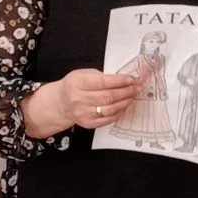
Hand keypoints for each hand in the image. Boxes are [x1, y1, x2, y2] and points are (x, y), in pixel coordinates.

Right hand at [23, 69, 138, 138]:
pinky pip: (108, 119)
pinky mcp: (88, 123)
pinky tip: (124, 106)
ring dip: (125, 102)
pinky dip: (119, 112)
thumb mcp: (83, 74)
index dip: (121, 81)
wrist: (61, 103)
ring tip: (133, 96)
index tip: (132, 79)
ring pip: (110, 109)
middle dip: (127, 91)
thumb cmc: (74, 86)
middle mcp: (79, 99)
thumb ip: (101, 76)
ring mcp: (83, 113)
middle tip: (136, 88)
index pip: (104, 82)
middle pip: (109, 96)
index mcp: (78, 83)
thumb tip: (122, 78)